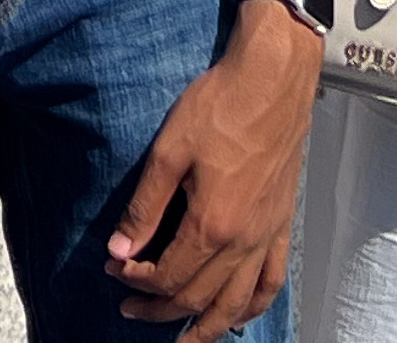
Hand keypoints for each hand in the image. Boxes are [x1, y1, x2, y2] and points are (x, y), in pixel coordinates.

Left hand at [101, 4, 312, 335]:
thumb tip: (119, 249)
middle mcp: (244, 240)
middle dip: (160, 310)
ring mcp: (268, 235)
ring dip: (207, 326)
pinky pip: (272, 281)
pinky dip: (253, 307)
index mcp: (213, 224)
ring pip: (238, 303)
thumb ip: (144, 207)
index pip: (168, 276)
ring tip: (183, 339)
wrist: (272, 79)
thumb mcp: (169, 150)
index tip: (113, 268)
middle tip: (130, 309)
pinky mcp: (282, 223)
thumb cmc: (221, 105)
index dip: (136, 281)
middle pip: (199, 297)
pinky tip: (237, 315)